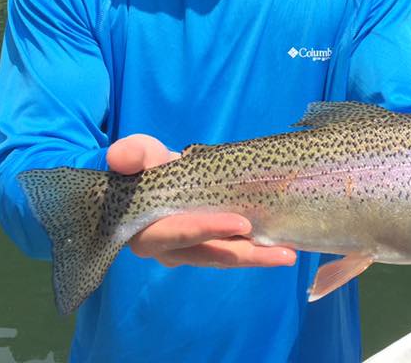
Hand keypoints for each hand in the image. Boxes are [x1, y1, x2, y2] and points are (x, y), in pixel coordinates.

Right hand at [107, 134, 295, 268]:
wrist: (146, 179)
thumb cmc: (141, 167)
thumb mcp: (135, 154)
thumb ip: (130, 155)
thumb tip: (120, 158)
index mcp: (146, 231)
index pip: (178, 234)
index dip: (207, 230)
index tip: (240, 223)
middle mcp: (168, 249)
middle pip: (209, 254)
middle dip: (245, 254)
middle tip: (280, 251)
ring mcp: (189, 252)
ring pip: (225, 257)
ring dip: (257, 257)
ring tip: (289, 254)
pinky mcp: (206, 247)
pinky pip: (231, 252)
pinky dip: (256, 251)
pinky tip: (283, 248)